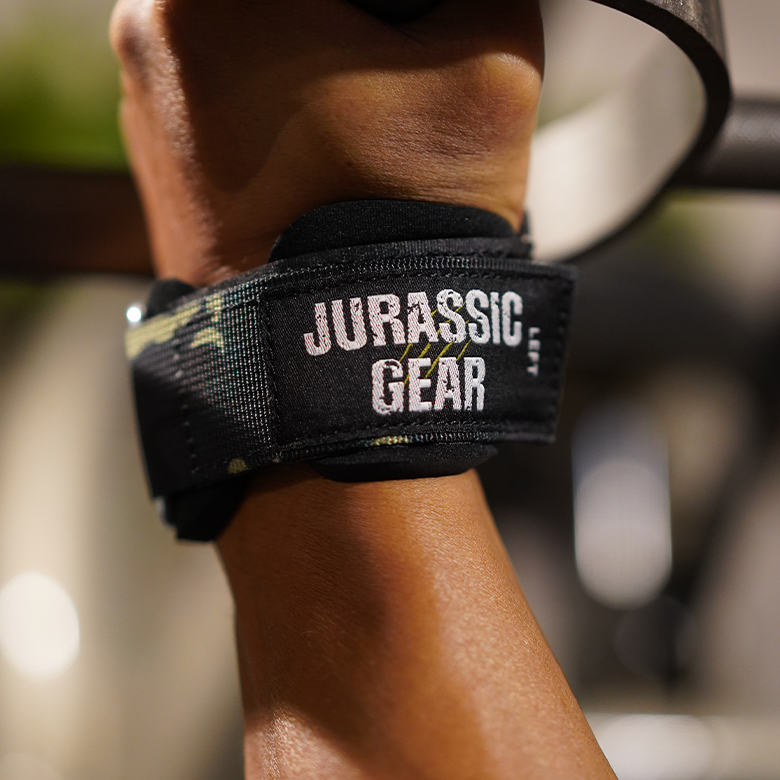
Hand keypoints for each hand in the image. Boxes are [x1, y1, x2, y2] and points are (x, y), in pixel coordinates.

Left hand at [110, 0, 542, 285]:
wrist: (342, 359)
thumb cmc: (401, 213)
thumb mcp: (491, 66)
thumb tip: (452, 4)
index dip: (391, 11)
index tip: (415, 47)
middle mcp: (149, 38)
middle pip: (284, 8)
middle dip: (349, 39)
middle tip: (395, 98)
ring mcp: (145, 117)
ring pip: (255, 59)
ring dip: (315, 83)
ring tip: (362, 152)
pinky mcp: (161, 177)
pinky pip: (230, 121)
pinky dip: (278, 135)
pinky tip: (323, 181)